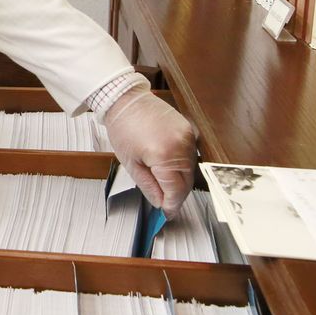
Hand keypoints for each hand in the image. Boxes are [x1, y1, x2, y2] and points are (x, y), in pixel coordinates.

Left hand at [103, 88, 198, 216]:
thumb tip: (161, 202)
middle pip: (187, 182)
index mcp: (165, 156)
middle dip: (177, 196)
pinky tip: (170, 169)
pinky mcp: (190, 130)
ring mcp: (189, 137)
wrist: (127, 100)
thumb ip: (149, 187)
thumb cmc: (124, 128)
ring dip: (180, 181)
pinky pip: (191, 156)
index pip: (176, 191)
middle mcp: (182, 146)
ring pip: (191, 171)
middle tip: (165, 204)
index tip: (167, 214)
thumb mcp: (132, 165)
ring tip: (164, 186)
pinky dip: (182, 166)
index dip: (172, 206)